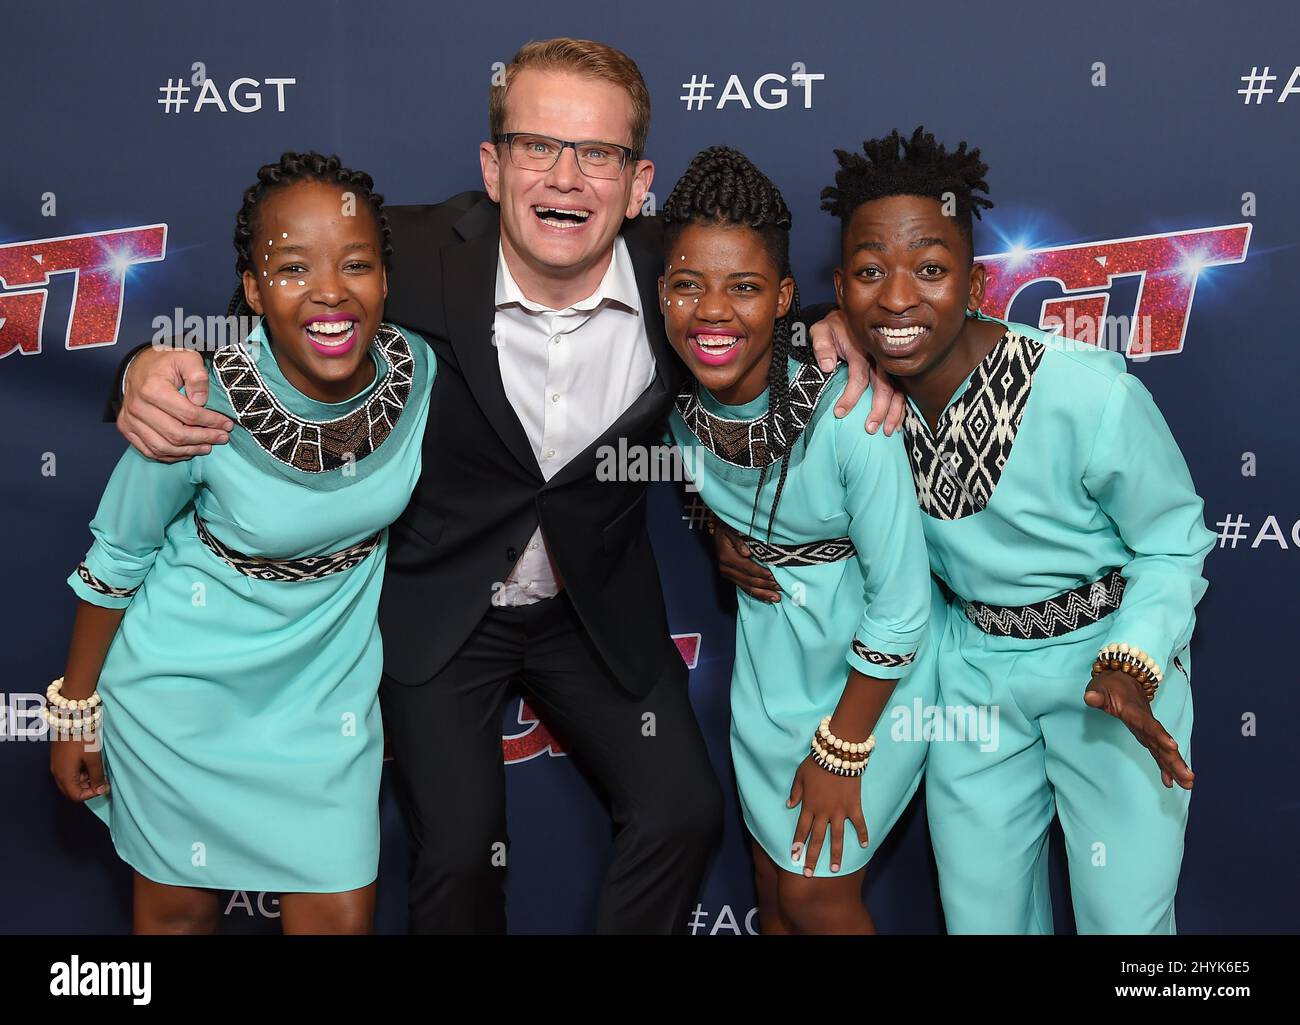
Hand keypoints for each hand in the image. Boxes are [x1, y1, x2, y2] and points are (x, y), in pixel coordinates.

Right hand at [50, 734, 109, 802]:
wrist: (71, 721)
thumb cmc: (83, 740)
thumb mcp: (94, 759)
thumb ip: (97, 776)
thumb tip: (100, 790)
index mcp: (64, 777)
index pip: (76, 796)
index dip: (91, 794)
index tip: (104, 786)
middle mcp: (57, 774)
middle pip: (71, 791)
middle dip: (88, 788)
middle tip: (102, 779)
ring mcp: (56, 766)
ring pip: (70, 781)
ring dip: (85, 779)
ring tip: (98, 769)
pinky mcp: (58, 759)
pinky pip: (68, 772)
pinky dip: (79, 772)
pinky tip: (89, 763)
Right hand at [118, 345, 232, 461]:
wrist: (138, 366)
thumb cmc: (165, 363)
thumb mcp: (186, 358)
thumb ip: (197, 376)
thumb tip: (201, 401)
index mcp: (152, 389)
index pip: (188, 414)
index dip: (211, 422)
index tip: (227, 424)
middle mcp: (138, 407)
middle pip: (176, 434)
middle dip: (204, 438)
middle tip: (222, 437)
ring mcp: (130, 419)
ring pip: (163, 447)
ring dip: (189, 450)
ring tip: (208, 446)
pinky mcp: (127, 428)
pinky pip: (150, 451)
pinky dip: (171, 455)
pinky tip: (188, 451)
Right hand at [712, 516, 780, 602]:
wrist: (718, 530)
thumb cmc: (727, 527)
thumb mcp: (731, 529)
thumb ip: (738, 540)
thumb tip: (746, 552)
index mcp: (727, 557)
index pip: (748, 568)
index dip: (762, 573)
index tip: (774, 576)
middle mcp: (726, 569)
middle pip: (749, 580)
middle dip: (766, 585)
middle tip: (781, 588)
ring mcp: (728, 574)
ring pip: (747, 587)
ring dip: (763, 593)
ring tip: (776, 598)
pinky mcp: (731, 577)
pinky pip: (744, 588)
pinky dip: (756, 594)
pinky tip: (767, 599)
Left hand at [787, 753, 868, 875]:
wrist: (837, 754)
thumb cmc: (816, 763)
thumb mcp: (799, 776)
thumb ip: (795, 792)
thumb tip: (789, 805)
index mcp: (809, 806)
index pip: (801, 830)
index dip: (798, 844)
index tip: (794, 857)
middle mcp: (823, 813)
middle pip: (817, 839)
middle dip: (811, 857)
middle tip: (808, 873)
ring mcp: (840, 811)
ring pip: (837, 837)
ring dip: (835, 854)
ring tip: (834, 869)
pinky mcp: (854, 807)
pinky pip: (859, 823)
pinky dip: (863, 834)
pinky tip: (865, 845)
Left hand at [808, 309, 905, 434]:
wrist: (850, 318)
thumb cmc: (834, 328)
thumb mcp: (822, 330)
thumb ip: (822, 345)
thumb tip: (827, 366)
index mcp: (862, 349)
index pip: (859, 377)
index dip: (850, 396)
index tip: (839, 413)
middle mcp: (879, 358)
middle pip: (884, 385)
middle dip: (879, 409)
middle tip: (870, 429)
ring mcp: (888, 365)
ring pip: (897, 390)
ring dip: (894, 411)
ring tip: (888, 431)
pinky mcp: (892, 371)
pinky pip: (901, 390)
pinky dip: (901, 408)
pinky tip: (897, 424)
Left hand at [1084, 671, 1194, 788]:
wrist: (1124, 678)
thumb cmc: (1110, 685)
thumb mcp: (1099, 687)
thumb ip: (1096, 695)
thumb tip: (1089, 698)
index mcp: (1135, 712)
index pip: (1149, 725)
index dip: (1160, 735)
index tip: (1173, 746)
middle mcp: (1145, 722)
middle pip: (1162, 742)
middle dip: (1175, 760)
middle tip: (1189, 777)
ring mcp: (1148, 730)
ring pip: (1163, 750)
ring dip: (1175, 766)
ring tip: (1189, 783)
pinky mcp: (1147, 735)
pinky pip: (1158, 753)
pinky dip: (1164, 767)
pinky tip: (1171, 782)